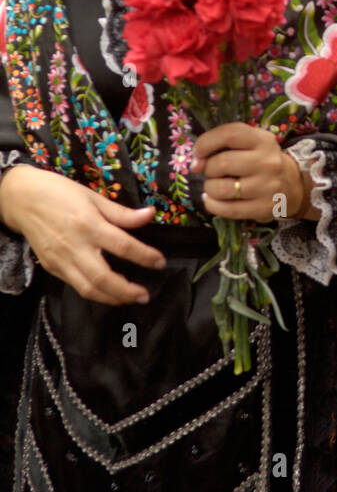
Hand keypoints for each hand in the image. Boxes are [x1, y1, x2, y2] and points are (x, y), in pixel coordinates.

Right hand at [0, 166, 164, 305]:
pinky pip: (75, 285)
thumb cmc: (60, 193)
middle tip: (145, 295)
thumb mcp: (93, 197)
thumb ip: (122, 212)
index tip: (160, 262)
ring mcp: (61, 260)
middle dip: (127, 291)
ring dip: (112, 298)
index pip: (123, 246)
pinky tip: (107, 292)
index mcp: (88, 224)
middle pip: (103, 277)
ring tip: (129, 298)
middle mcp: (75, 246)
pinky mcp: (52, 267)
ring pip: (88, 288)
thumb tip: (150, 215)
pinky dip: (94, 292)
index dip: (145, 256)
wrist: (21, 199)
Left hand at [190, 122, 312, 223]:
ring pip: (222, 188)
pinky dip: (212, 205)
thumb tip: (196, 164)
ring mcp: (268, 186)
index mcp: (263, 140)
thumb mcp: (249, 143)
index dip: (205, 143)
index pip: (229, 134)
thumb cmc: (260, 161)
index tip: (198, 154)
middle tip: (211, 172)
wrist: (291, 184)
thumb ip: (223, 145)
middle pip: (223, 163)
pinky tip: (213, 200)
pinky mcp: (264, 208)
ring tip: (214, 186)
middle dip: (208, 169)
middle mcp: (268, 162)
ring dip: (210, 188)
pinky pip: (228, 209)